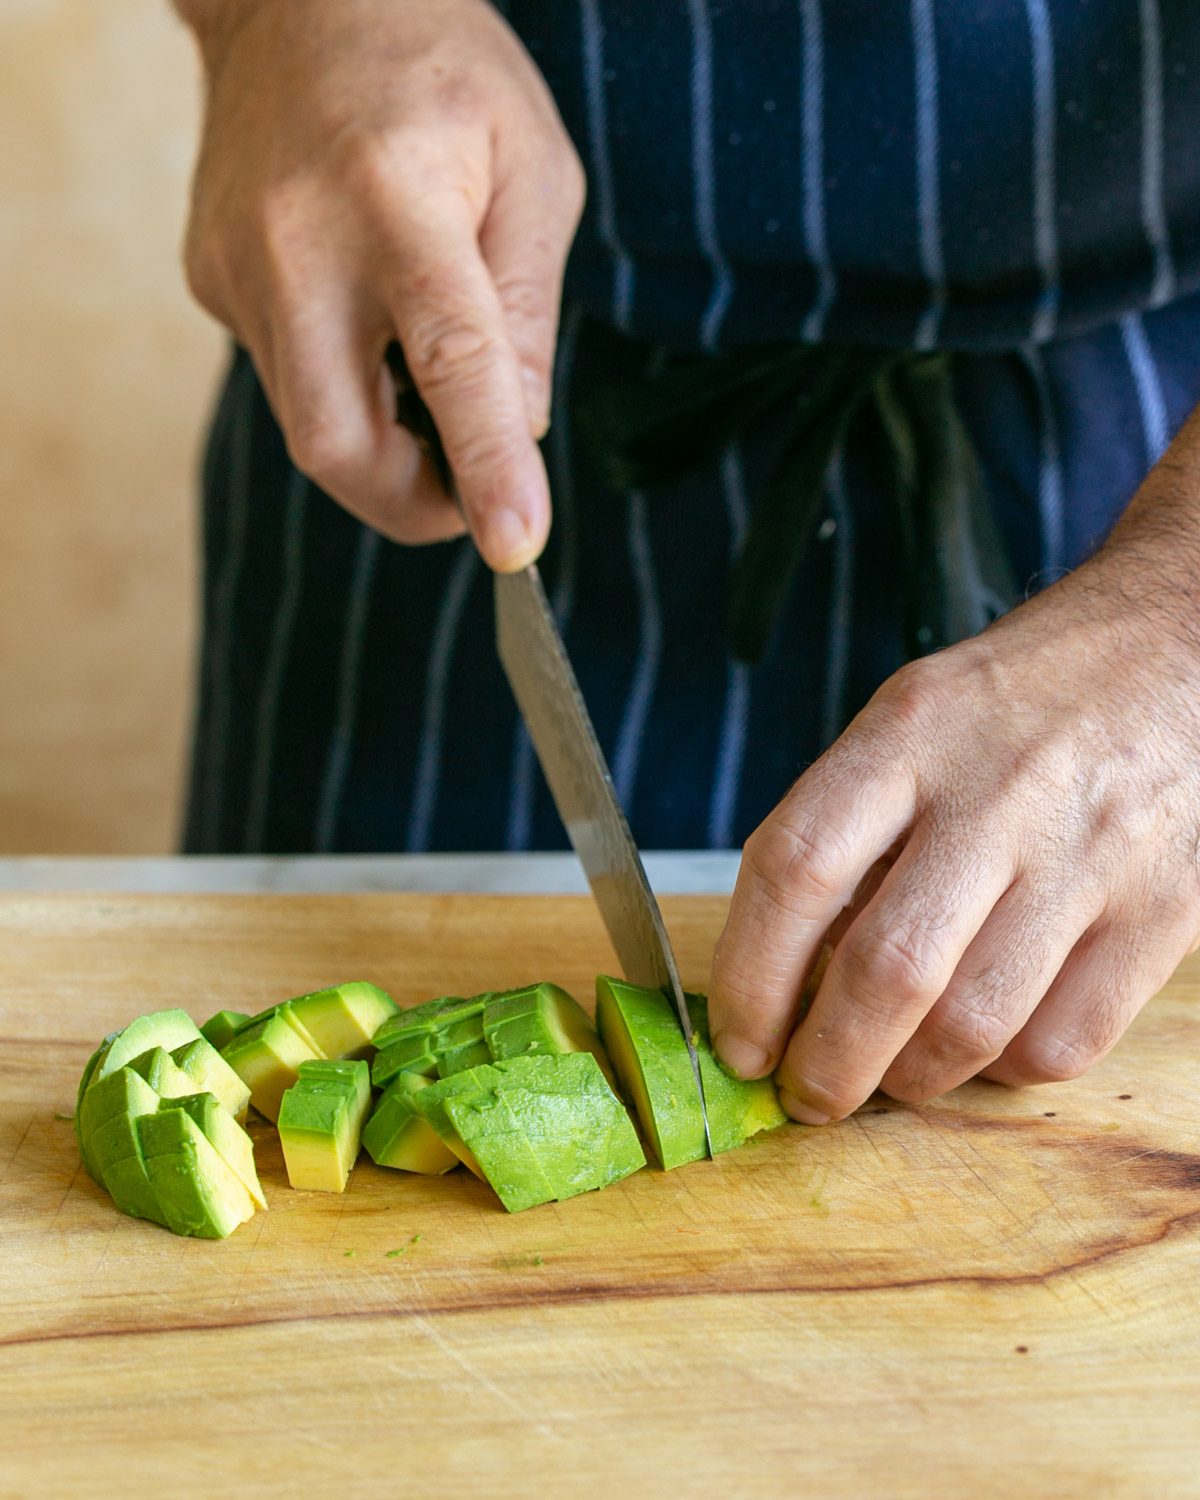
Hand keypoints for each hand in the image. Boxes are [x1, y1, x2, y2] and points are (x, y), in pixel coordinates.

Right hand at [180, 0, 583, 567]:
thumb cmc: (441, 74)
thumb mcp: (533, 170)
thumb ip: (529, 310)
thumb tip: (521, 431)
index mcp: (397, 199)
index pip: (449, 357)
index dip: (484, 462)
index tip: (514, 544)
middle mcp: (298, 243)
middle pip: (338, 439)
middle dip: (411, 501)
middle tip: (469, 492)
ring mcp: (237, 268)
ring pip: (309, 426)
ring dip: (382, 445)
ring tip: (427, 383)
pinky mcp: (211, 283)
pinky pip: (287, 378)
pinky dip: (344, 388)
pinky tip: (365, 319)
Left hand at [709, 420, 1199, 1120]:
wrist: (1181, 646)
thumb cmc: (1025, 698)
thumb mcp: (917, 717)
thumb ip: (853, 827)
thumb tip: (787, 973)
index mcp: (910, 732)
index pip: (794, 868)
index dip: (748, 976)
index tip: (738, 1040)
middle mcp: (997, 792)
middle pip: (886, 968)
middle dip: (827, 1063)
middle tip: (807, 1095)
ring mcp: (1088, 854)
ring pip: (974, 1023)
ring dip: (912, 1078)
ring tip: (892, 1075)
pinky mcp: (1165, 909)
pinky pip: (1064, 1039)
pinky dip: (1005, 1069)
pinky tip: (985, 1045)